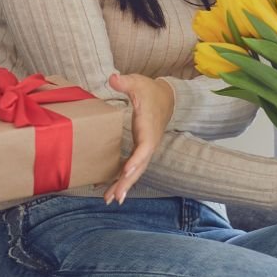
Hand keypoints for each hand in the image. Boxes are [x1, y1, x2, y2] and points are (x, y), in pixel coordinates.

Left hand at [103, 73, 173, 204]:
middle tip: (116, 197)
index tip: (127, 170)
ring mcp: (145, 148)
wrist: (166, 98)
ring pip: (136, 171)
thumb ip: (125, 82)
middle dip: (128, 181)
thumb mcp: (138, 83)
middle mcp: (149, 142)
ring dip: (124, 185)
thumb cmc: (150, 91)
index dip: (137, 159)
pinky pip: (132, 167)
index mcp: (149, 128)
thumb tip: (113, 77)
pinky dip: (122, 179)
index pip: (145, 147)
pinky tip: (110, 190)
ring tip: (110, 199)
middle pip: (140, 166)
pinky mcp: (140, 150)